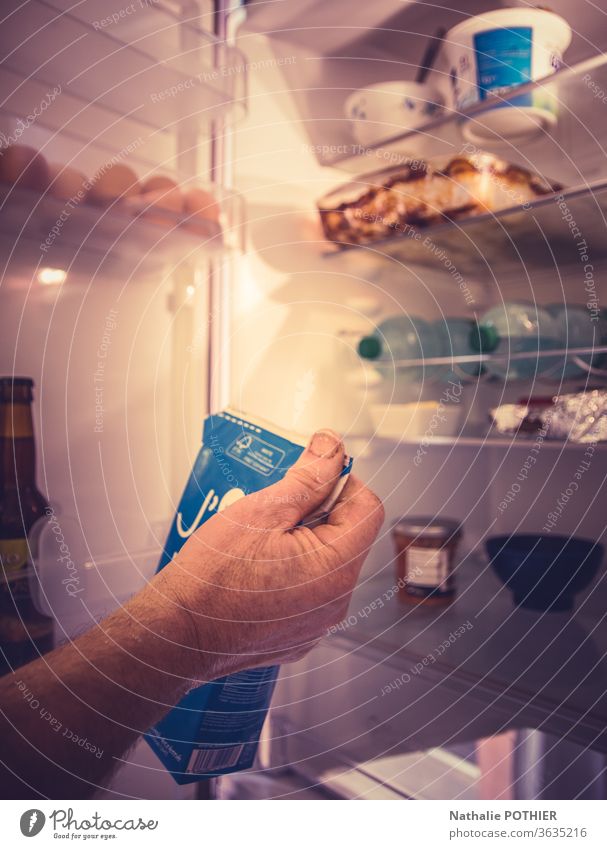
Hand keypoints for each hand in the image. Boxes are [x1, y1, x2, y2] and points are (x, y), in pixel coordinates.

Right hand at [153, 429, 383, 680]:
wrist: (175, 636)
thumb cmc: (210, 580)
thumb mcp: (261, 512)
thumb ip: (307, 477)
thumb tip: (331, 447)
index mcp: (334, 570)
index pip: (367, 508)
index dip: (342, 483)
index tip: (312, 476)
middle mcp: (334, 603)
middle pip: (346, 535)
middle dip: (316, 511)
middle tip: (276, 505)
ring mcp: (316, 623)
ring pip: (325, 563)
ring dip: (301, 540)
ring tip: (260, 536)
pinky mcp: (297, 634)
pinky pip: (307, 590)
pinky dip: (289, 571)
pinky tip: (255, 566)